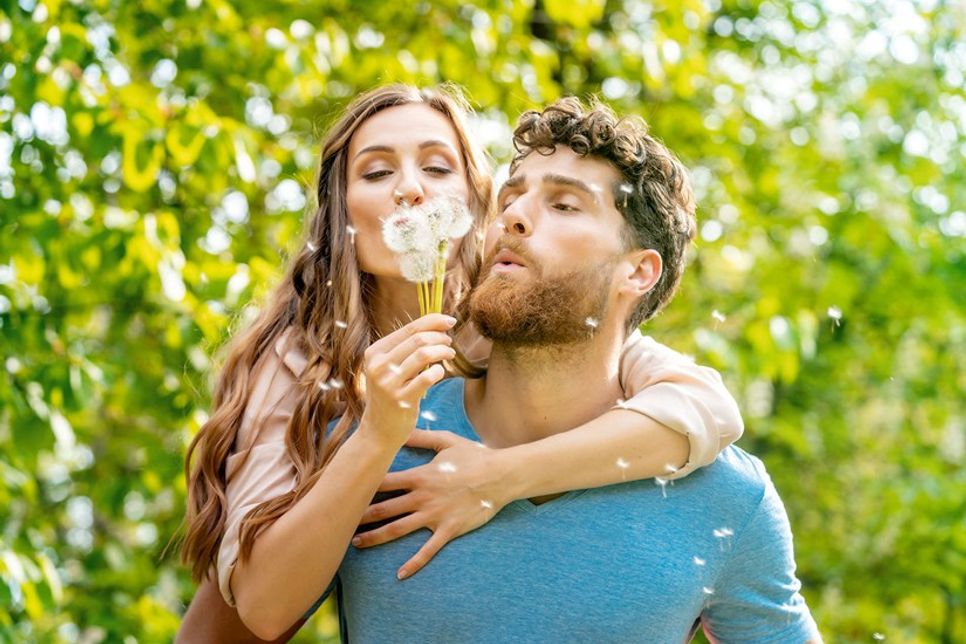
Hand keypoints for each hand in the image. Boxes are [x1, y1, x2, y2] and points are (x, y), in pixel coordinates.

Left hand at [352, 429, 511, 578]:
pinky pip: (428, 550)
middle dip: (361, 516)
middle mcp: (422, 497)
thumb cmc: (475, 456)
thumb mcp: (446, 441)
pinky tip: (400, 574)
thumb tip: (401, 427)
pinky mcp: (448, 530)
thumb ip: (421, 437)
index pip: (383, 482)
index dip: (363, 487)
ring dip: (376, 537)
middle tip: (341, 522)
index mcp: (419, 476)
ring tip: (358, 543)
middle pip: (385, 508)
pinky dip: (414, 563)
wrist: (501, 475)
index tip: (345, 491)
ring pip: (398, 529)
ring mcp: (434, 516)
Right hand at [359, 314, 456, 447]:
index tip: (450, 320)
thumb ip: (405, 348)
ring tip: (449, 354)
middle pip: (418, 339)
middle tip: (449, 342)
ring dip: (443, 351)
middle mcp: (379, 366)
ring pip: (423, 354)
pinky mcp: (401, 400)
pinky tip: (440, 372)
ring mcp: (388, 383)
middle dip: (440, 337)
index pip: (408, 328)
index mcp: (374, 352)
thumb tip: (437, 326)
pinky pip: (427, 377)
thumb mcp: (388, 368)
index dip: (433, 321)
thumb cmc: (389, 394)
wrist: (378, 430)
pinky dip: (439, 371)